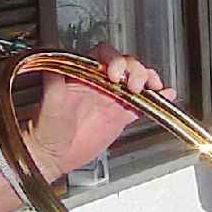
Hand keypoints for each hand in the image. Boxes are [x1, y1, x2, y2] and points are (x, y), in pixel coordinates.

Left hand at [26, 44, 169, 175]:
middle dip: (136, 71)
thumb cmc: (46, 129)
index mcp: (84, 75)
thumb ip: (54, 82)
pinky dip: (156, 100)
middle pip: (127, 65)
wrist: (52, 156)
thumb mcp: (49, 103)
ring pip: (137, 81)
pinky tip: (165, 96)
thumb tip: (55, 62)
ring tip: (153, 88)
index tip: (115, 74)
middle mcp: (100, 84)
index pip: (105, 55)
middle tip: (134, 86)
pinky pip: (141, 105)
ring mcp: (112, 99)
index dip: (115, 60)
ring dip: (148, 81)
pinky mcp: (120, 117)